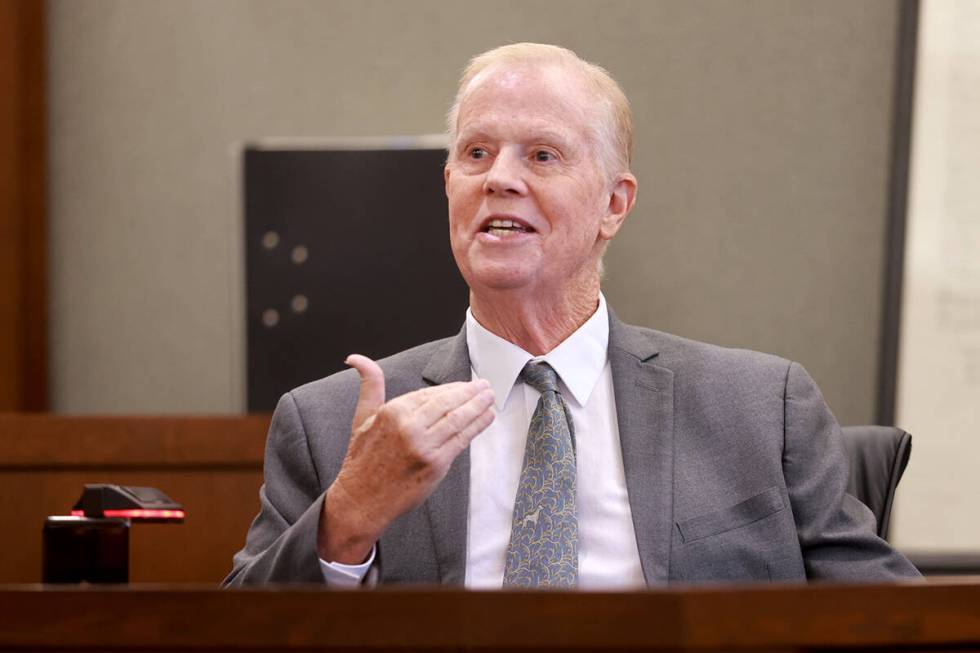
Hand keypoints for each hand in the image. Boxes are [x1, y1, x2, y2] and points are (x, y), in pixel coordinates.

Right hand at [318, 354, 495, 563]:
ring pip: (458, 419)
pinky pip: (462, 439)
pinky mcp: (436, 464)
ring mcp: (424, 446)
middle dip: (470, 392)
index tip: (464, 385)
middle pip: (447, 403)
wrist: (362, 500)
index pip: (429, 394)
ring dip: (478, 406)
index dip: (450, 389)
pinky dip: (478, 425)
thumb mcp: (361, 418)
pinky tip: (487, 417)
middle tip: (484, 385)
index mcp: (392, 412)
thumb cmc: (362, 460)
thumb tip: (356, 358)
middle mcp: (409, 427)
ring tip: (490, 397)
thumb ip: (369, 386)